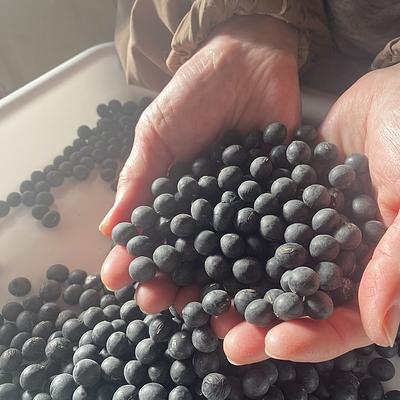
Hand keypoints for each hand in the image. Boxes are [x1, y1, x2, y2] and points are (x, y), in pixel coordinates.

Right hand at [100, 17, 299, 305]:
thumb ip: (137, 180)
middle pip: (196, 260)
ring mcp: (247, 209)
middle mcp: (211, 213)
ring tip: (222, 315)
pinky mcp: (282, 199)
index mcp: (177, 200)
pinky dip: (273, 259)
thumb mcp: (156, 134)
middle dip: (182, 286)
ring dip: (227, 287)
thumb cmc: (193, 94)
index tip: (132, 288)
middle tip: (173, 307)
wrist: (248, 60)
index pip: (158, 242)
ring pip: (236, 259)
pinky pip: (278, 234)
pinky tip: (269, 284)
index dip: (145, 265)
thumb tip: (108, 230)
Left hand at [223, 63, 399, 364]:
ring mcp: (303, 233)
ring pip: (266, 273)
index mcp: (372, 272)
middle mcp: (333, 260)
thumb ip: (398, 262)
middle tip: (226, 339)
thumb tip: (379, 330)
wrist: (386, 93)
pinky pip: (252, 229)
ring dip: (236, 290)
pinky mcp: (280, 205)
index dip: (312, 339)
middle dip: (261, 323)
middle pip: (295, 305)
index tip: (274, 344)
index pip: (342, 323)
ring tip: (201, 304)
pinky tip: (199, 251)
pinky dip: (228, 242)